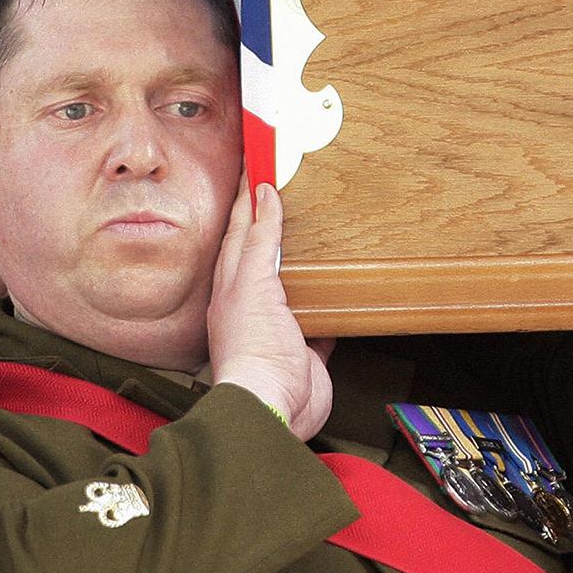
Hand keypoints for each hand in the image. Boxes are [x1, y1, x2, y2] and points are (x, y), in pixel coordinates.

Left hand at [209, 181, 332, 439]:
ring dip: (302, 264)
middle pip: (264, 254)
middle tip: (288, 190)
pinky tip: (340, 293)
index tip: (259, 167)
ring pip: (293, 286)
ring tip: (315, 236)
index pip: (239, 230)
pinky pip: (322, 320)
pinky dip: (330, 305)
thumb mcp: (253, 282)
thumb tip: (262, 195)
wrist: (272, 405)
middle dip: (272, 225)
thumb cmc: (252, 348)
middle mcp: (253, 303)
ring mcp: (281, 326)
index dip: (248, 199)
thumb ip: (260, 240)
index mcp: (232, 284)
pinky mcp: (308, 349)